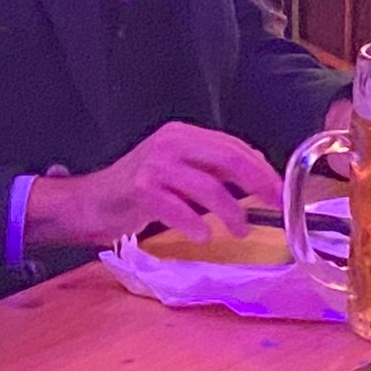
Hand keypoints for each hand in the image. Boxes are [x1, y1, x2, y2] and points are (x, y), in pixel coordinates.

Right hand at [24, 121, 273, 250]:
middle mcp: (169, 143)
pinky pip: (178, 208)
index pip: (233, 147)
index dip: (262, 170)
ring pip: (208, 187)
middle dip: (258, 185)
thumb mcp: (177, 171)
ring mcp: (154, 165)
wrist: (90, 202)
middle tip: (274, 207)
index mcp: (181, 135)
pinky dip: (195, 224)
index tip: (280, 191)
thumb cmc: (137, 191)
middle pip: (227, 159)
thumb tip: (257, 178)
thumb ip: (210, 169)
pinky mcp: (140, 189)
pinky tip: (202, 235)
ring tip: (240, 231)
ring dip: (231, 213)